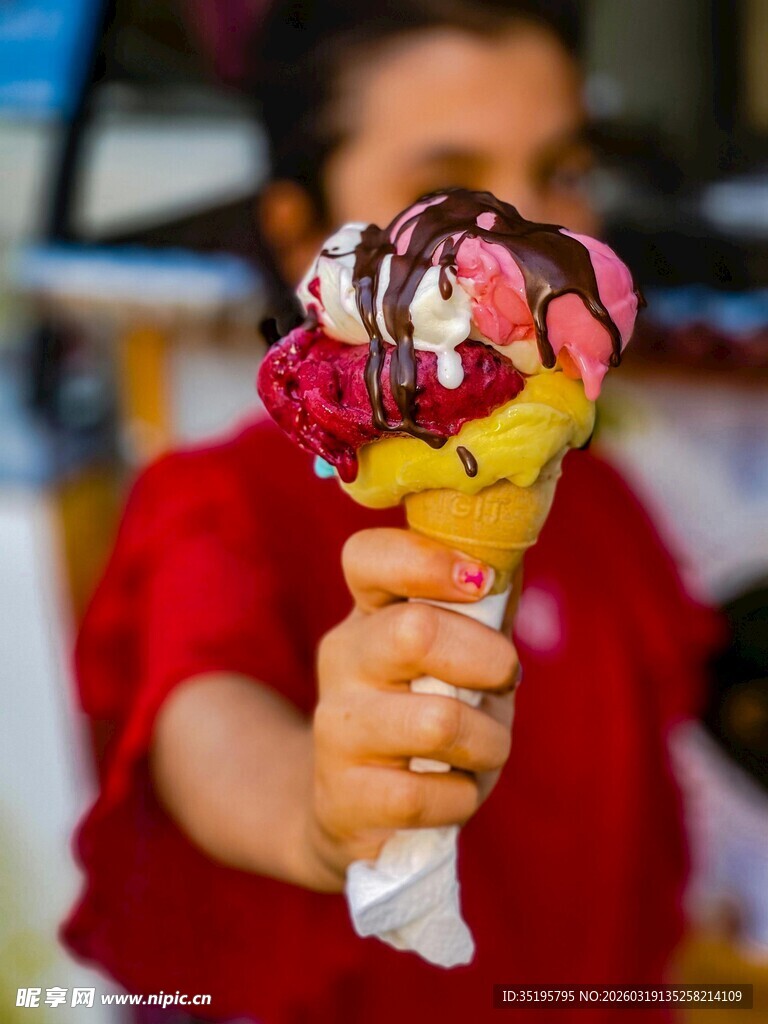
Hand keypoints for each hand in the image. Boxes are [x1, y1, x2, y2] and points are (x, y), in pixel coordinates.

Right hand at [307, 528, 518, 883]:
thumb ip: (484, 609)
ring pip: (435, 722)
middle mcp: (343, 659)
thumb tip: (517, 549)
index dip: (425, 559)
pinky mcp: (344, 795)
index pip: (367, 557)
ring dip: (488, 742)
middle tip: (505, 679)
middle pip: (414, 631)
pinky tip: (450, 792)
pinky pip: (423, 795)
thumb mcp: (459, 657)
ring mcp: (336, 726)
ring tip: (484, 748)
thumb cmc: (426, 715)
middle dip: (488, 659)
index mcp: (370, 613)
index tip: (478, 580)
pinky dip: (460, 797)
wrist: (357, 808)